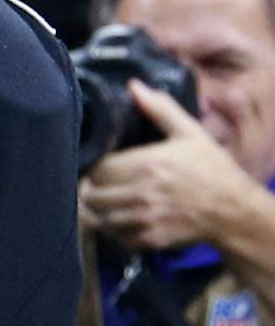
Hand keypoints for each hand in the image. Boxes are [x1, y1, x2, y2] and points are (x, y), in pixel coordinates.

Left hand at [78, 81, 257, 253]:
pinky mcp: (151, 239)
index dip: (94, 167)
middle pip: (93, 194)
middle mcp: (143, 193)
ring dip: (99, 211)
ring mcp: (146, 219)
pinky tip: (120, 220)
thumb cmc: (212, 169)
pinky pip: (117, 238)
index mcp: (148, 164)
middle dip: (92, 189)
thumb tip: (135, 86)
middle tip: (97, 185)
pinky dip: (114, 231)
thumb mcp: (190, 133)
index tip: (100, 166)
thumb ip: (160, 109)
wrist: (234, 210)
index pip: (98, 168)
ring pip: (100, 218)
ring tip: (104, 203)